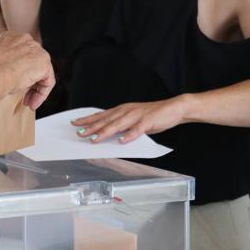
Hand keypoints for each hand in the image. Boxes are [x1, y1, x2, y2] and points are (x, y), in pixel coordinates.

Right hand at [0, 31, 54, 109]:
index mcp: (9, 37)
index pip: (18, 53)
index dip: (16, 69)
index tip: (13, 81)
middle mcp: (25, 40)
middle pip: (31, 62)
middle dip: (28, 79)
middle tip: (22, 94)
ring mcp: (36, 50)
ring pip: (40, 72)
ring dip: (34, 88)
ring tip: (27, 101)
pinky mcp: (44, 63)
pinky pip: (47, 81)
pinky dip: (41, 93)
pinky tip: (33, 102)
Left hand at [71, 96, 189, 142]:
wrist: (174, 108)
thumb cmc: (153, 115)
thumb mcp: (134, 119)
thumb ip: (122, 126)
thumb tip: (109, 135)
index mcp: (122, 110)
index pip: (101, 115)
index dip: (88, 119)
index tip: (75, 123)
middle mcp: (127, 111)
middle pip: (106, 120)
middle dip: (91, 127)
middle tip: (78, 133)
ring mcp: (137, 116)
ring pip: (118, 125)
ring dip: (105, 132)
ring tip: (94, 139)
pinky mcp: (148, 121)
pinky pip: (137, 130)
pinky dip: (129, 135)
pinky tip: (122, 141)